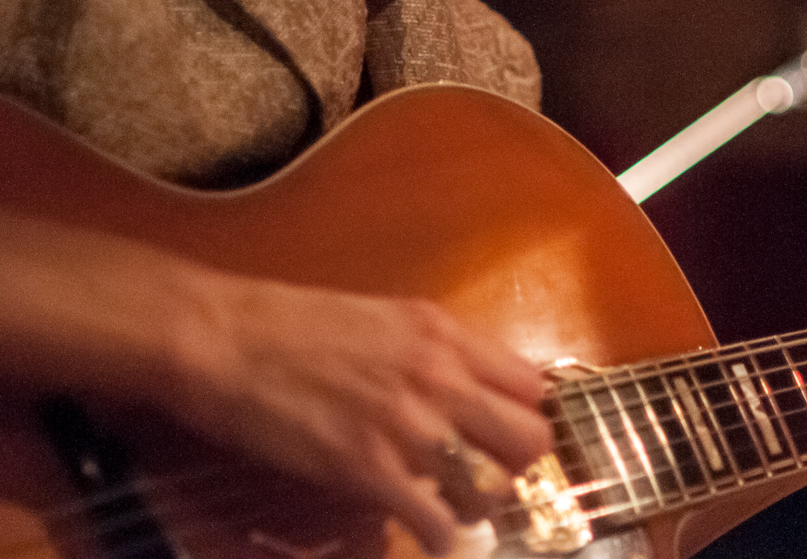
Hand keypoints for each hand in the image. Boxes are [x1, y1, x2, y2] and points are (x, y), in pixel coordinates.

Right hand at [169, 273, 552, 553]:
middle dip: (516, 465)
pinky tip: (421, 531)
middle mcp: (440, 375)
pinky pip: (436, 520)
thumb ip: (434, 354)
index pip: (533, 386)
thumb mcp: (385, 320)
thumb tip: (467, 390)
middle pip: (531, 438)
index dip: (524, 419)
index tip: (503, 436)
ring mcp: (407, 424)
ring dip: (478, 504)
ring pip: (494, 485)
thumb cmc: (293, 325)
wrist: (223, 337)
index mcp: (446, 334)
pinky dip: (437, 535)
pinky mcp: (366, 468)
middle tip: (485, 473)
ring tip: (450, 505)